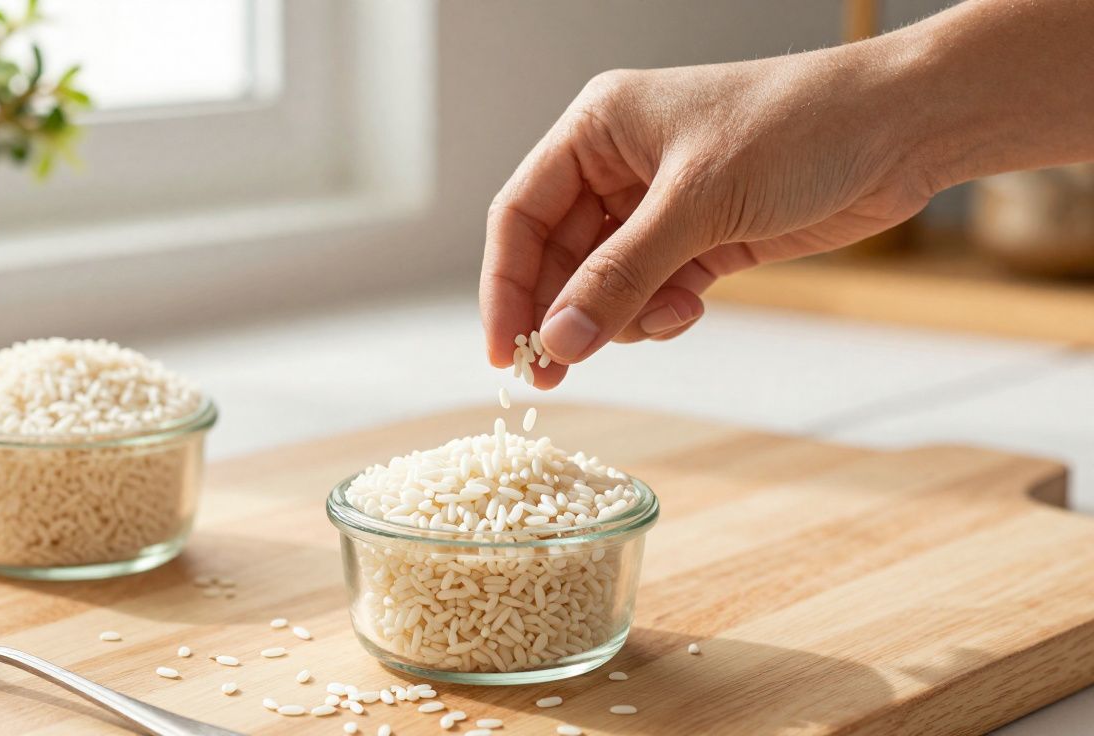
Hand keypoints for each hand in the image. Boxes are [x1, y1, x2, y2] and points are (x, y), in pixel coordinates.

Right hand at [480, 45, 934, 387]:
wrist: (903, 129)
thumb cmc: (799, 128)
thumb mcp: (698, 202)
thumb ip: (622, 275)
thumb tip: (560, 341)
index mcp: (599, 129)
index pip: (521, 213)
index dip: (505, 284)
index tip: (502, 351)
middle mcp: (619, 164)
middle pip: (558, 255)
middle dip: (561, 315)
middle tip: (553, 376)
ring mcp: (661, 204)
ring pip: (605, 282)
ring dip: (624, 315)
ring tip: (668, 315)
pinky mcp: (703, 237)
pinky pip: (653, 290)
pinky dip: (663, 311)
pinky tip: (693, 306)